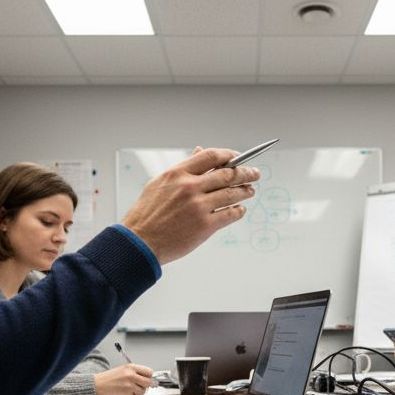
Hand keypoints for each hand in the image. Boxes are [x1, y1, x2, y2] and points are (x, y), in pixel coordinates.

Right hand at [94, 363, 154, 394]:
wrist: (96, 385)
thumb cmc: (108, 378)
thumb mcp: (122, 370)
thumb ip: (135, 372)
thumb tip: (147, 378)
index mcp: (130, 367)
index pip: (149, 372)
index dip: (148, 376)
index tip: (146, 378)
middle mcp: (131, 375)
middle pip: (149, 382)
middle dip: (146, 385)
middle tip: (140, 385)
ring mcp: (129, 385)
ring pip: (143, 391)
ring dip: (138, 392)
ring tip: (129, 389)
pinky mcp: (127, 394)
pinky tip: (125, 393)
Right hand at [120, 147, 259, 263]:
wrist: (140, 242)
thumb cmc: (147, 214)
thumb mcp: (159, 183)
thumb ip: (182, 169)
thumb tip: (199, 152)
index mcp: (178, 173)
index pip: (211, 156)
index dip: (228, 155)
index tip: (237, 157)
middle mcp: (190, 187)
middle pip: (227, 174)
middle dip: (245, 172)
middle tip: (254, 173)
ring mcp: (199, 206)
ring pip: (231, 193)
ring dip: (245, 191)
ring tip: (250, 190)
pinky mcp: (205, 226)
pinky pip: (229, 214)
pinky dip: (238, 211)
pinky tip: (240, 209)